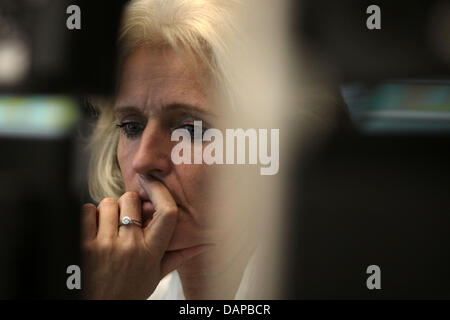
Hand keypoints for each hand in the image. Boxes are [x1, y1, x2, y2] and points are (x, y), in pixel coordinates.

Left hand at [81, 180, 207, 298]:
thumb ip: (180, 255)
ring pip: (108, 202)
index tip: (152, 182)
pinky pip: (86, 211)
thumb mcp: (157, 274)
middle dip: (128, 202)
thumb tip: (205, 244)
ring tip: (110, 226)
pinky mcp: (84, 246)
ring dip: (108, 210)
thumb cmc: (130, 290)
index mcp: (152, 251)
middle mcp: (130, 246)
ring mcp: (106, 245)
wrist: (102, 309)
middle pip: (131, 199)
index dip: (160, 191)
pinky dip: (89, 215)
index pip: (166, 212)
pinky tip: (95, 228)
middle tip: (127, 216)